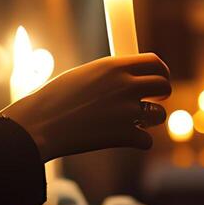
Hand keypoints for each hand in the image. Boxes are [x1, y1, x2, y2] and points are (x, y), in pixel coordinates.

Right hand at [0, 53, 170, 161]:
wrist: (39, 124)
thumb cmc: (54, 99)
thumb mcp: (84, 75)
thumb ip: (110, 75)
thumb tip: (130, 78)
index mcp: (114, 66)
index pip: (154, 62)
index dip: (160, 71)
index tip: (157, 78)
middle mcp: (125, 86)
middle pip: (164, 86)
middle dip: (160, 95)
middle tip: (150, 101)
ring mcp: (126, 111)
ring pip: (159, 115)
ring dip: (149, 120)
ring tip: (133, 121)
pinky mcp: (124, 136)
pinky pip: (146, 140)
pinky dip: (137, 142)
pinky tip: (124, 139)